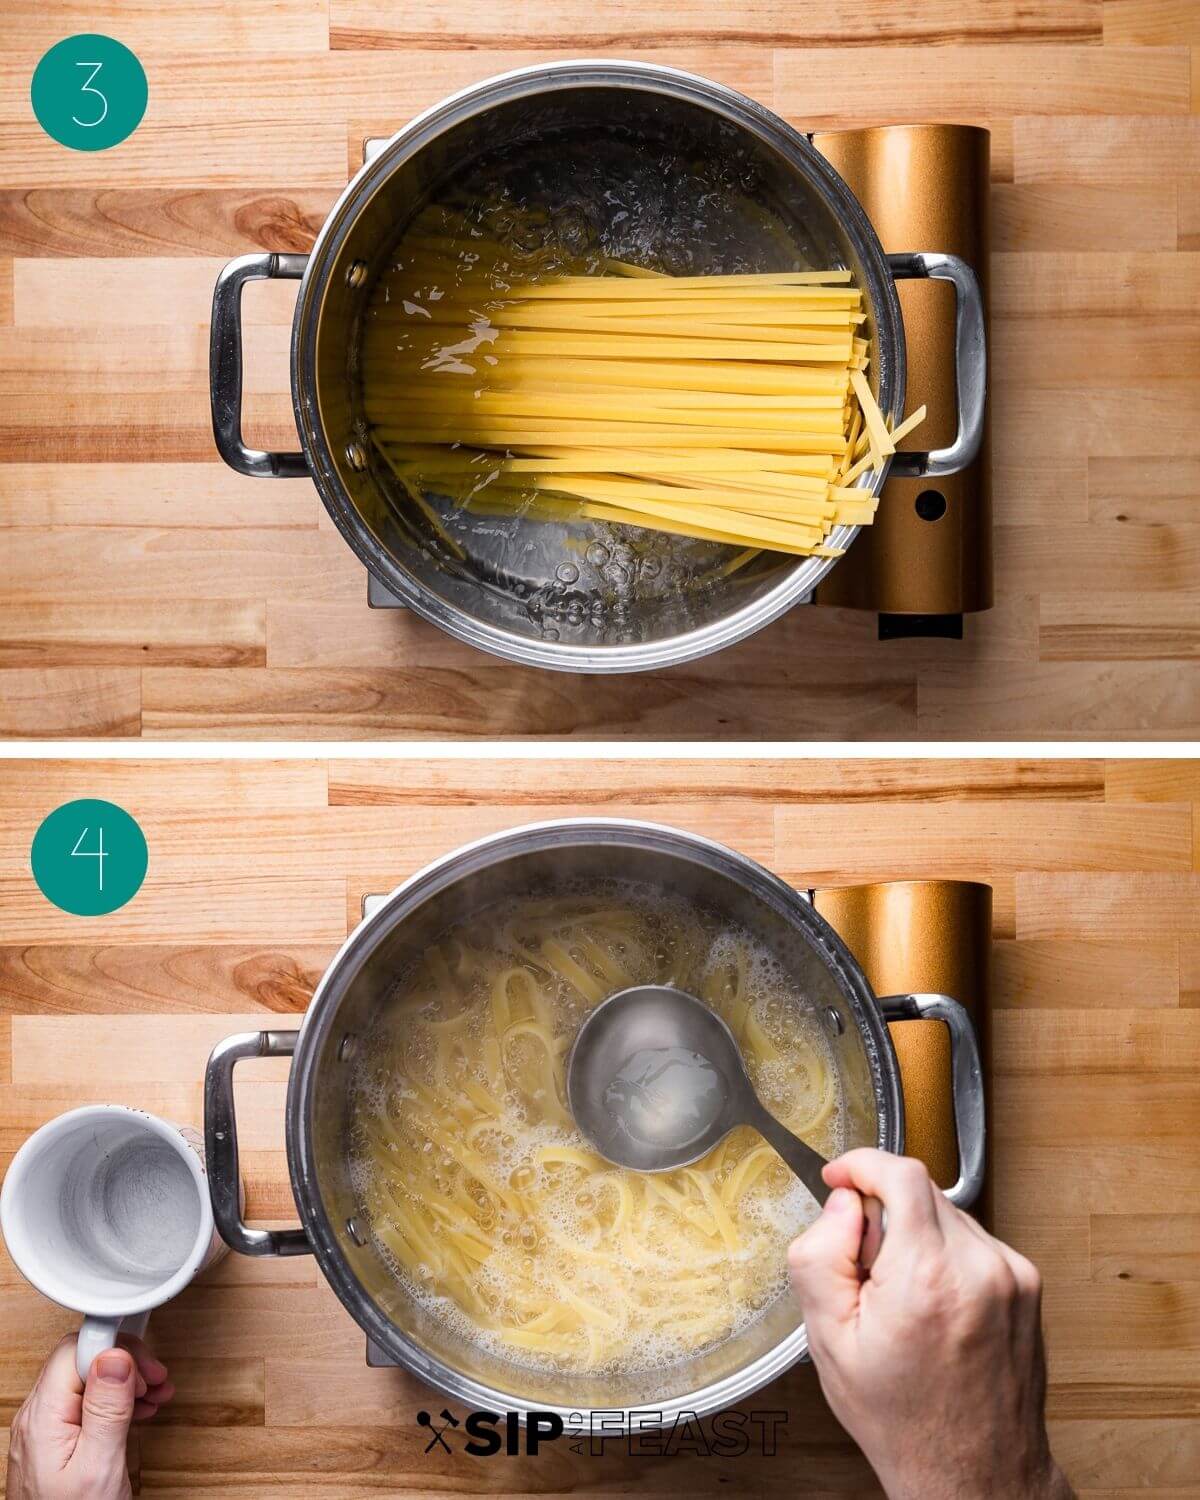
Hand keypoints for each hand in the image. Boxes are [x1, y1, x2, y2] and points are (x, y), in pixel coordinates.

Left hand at [7, 1335, 173, 1499]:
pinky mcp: (56, 1442)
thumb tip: (115, 1356)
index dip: (116, 1348)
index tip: (146, 1364)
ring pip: (86, 1380)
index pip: (76, 1350)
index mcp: (43, 1418)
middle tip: (157, 1380)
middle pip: (82, 1360)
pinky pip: (85, 1403)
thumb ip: (107, 1410)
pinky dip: (116, 1401)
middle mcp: (38, 1418)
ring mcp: (45, 1430)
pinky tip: (139, 1410)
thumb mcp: (99, 1468)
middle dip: (126, 1362)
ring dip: (126, 1381)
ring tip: (156, 1395)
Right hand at [788, 1149, 1072, 1499]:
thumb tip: (841, 1204)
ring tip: (901, 1298)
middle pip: (921, 1192)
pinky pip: (973, 1241)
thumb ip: (820, 1255)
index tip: (841, 1176)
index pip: (902, 1173)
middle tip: (865, 1267)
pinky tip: (934, 1306)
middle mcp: (981, 1268)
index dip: (863, 1163)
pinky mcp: (1028, 1284)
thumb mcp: (828, 1340)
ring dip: (916, 1234)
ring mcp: (1013, 1275)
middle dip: (884, 1212)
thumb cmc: (902, 1418)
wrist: (974, 1473)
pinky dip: (946, 1255)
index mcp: (928, 1276)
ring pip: (947, 1214)